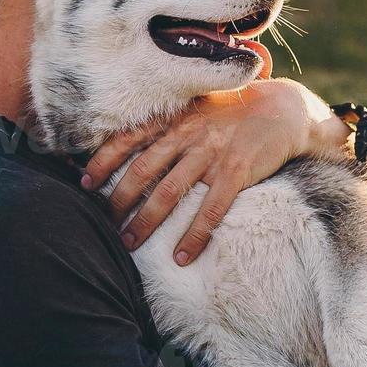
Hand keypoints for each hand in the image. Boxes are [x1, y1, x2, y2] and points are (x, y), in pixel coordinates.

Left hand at [80, 80, 346, 264]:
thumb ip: (168, 126)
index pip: (128, 138)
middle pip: (142, 171)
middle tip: (103, 225)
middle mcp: (188, 133)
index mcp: (175, 118)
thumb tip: (133, 150)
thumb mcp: (197, 110)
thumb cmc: (234, 113)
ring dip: (147, 222)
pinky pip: (210, 210)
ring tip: (130, 244)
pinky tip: (182, 256)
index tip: (83, 183)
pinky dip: (194, 235)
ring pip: (170, 192)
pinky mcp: (236, 171)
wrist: (283, 110)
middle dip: (118, 201)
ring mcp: (211, 153)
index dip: (103, 161)